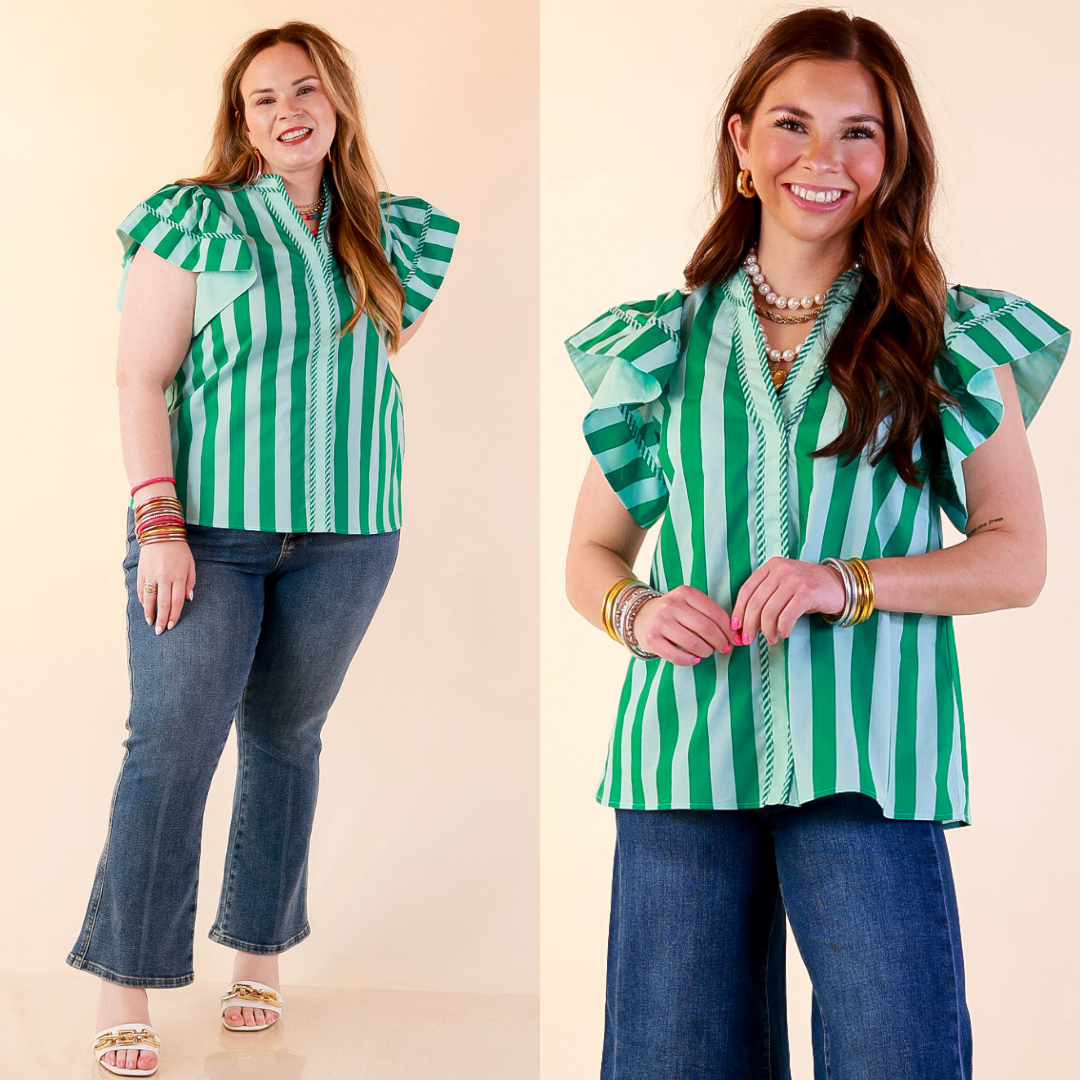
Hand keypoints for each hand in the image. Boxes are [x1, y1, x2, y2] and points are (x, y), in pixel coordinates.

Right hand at [137, 540, 195, 634]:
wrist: (161, 533)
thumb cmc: (179, 550)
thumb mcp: (191, 564)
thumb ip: (190, 582)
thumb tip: (189, 599)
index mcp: (179, 576)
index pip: (177, 601)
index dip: (174, 615)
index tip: (171, 625)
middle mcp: (165, 577)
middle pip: (163, 604)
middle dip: (162, 619)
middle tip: (160, 631)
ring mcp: (152, 575)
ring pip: (150, 599)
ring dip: (149, 613)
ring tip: (151, 623)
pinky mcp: (142, 572)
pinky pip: (142, 590)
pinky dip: (143, 600)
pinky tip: (145, 608)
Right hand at [632, 585, 743, 665]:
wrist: (642, 616)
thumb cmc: (675, 612)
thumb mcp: (690, 604)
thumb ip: (711, 615)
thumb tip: (737, 635)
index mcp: (685, 593)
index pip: (715, 613)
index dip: (729, 630)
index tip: (735, 639)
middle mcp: (671, 605)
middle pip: (706, 628)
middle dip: (721, 642)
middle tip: (724, 648)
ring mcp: (660, 622)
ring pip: (693, 643)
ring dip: (706, 652)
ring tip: (708, 652)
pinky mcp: (652, 639)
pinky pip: (678, 656)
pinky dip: (691, 660)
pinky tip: (695, 658)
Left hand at [730, 557, 844, 645]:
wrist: (839, 584)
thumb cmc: (807, 589)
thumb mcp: (783, 584)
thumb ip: (765, 596)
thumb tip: (744, 623)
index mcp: (771, 566)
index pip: (746, 589)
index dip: (738, 610)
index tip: (735, 627)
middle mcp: (781, 570)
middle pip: (755, 602)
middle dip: (749, 625)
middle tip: (748, 639)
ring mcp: (795, 580)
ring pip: (769, 611)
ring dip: (766, 630)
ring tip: (770, 639)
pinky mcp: (807, 592)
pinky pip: (787, 616)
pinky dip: (782, 628)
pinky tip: (783, 634)